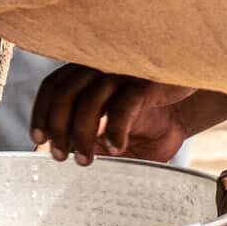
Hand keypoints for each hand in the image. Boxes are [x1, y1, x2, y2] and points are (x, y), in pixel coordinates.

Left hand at [30, 66, 195, 164]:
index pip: (53, 86)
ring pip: (89, 100)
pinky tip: (116, 148)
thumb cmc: (145, 118)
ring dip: (81, 135)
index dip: (41, 112)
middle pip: (64, 93)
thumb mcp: (110, 127)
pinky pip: (123, 106)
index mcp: (87, 70)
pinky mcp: (147, 82)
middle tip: (61, 157)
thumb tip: (46, 153)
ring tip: (86, 161)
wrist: (188, 107)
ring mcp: (124, 71)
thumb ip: (84, 135)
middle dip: (58, 129)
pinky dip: (113, 131)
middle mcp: (101, 65)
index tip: (38, 139)